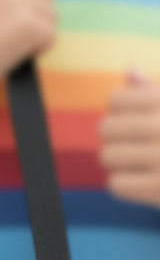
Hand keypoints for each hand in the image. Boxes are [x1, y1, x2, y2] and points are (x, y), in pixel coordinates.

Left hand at [99, 70, 159, 208]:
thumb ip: (152, 91)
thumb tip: (129, 70)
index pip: (114, 99)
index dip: (119, 111)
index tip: (132, 120)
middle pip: (105, 128)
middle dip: (114, 137)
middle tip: (132, 144)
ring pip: (107, 156)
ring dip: (117, 161)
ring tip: (136, 161)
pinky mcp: (159, 189)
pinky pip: (116, 184)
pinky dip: (124, 184)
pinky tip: (141, 180)